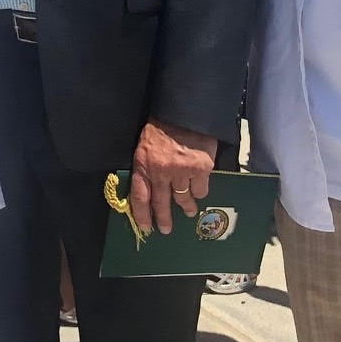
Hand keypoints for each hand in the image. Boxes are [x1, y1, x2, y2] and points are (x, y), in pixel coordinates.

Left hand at [129, 119, 216, 234]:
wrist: (184, 112)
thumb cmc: (161, 128)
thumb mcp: (144, 146)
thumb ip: (146, 167)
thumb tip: (149, 190)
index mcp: (143, 164)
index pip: (139, 196)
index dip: (141, 214)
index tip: (145, 227)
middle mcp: (161, 171)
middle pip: (161, 203)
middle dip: (163, 219)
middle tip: (166, 229)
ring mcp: (181, 172)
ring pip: (183, 199)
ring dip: (185, 207)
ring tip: (188, 211)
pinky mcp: (200, 169)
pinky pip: (200, 190)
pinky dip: (200, 191)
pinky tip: (199, 189)